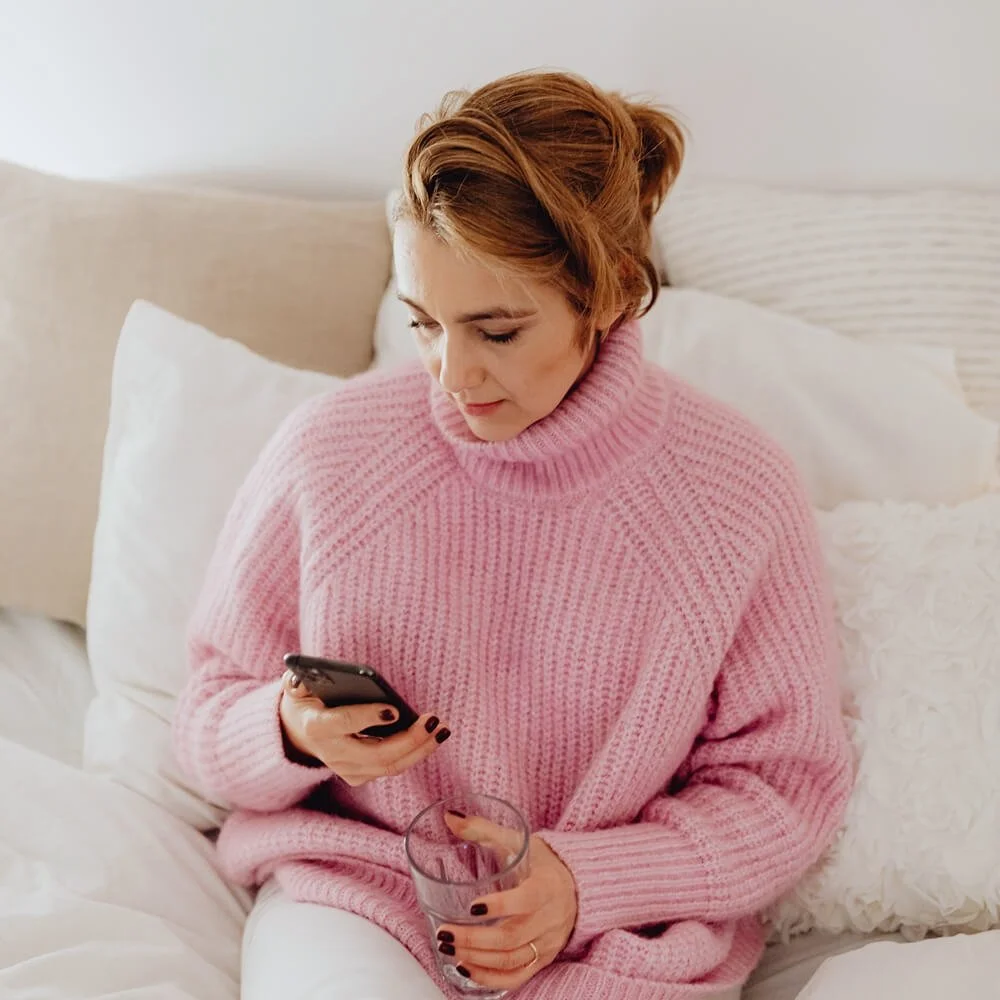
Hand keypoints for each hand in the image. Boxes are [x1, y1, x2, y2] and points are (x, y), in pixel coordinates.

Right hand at [278, 670, 449, 785]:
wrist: (297, 731)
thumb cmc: (307, 698)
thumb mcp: (299, 684)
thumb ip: (304, 678)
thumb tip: (319, 674)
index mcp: (317, 726)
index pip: (344, 723)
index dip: (368, 717)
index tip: (394, 709)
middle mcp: (332, 754)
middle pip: (377, 754)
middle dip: (410, 740)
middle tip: (434, 721)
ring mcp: (346, 769)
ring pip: (389, 767)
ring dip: (420, 749)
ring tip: (442, 730)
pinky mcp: (358, 776)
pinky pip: (391, 768)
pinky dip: (414, 754)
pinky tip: (432, 737)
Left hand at [435, 814, 577, 991]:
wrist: (577, 886)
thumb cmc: (542, 861)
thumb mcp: (518, 840)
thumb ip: (483, 829)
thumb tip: (450, 818)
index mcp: (547, 886)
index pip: (526, 901)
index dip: (500, 906)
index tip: (472, 907)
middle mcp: (550, 919)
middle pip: (512, 936)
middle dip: (474, 938)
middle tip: (446, 932)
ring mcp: (546, 943)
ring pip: (511, 960)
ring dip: (476, 958)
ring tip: (448, 948)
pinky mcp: (541, 959)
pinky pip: (516, 977)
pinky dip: (489, 978)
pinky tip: (465, 968)